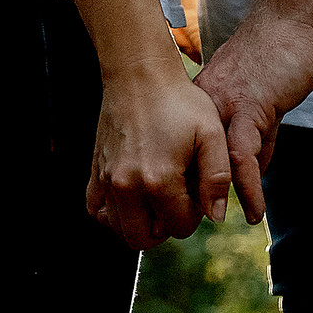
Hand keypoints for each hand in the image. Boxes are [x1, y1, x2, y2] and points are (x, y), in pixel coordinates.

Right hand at [83, 66, 232, 250]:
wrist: (139, 73)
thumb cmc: (179, 101)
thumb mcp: (211, 134)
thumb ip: (217, 178)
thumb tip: (216, 216)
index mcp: (159, 180)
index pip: (179, 227)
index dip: (194, 214)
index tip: (196, 189)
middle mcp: (127, 185)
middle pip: (143, 238)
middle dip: (164, 228)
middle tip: (176, 202)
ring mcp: (107, 178)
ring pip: (118, 229)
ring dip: (138, 222)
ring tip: (155, 198)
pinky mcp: (95, 169)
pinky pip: (94, 209)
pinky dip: (110, 213)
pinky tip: (130, 196)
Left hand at [193, 7, 312, 223]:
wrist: (292, 19)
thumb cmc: (277, 54)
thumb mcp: (260, 101)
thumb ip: (256, 135)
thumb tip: (255, 171)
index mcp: (201, 101)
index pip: (185, 149)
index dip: (185, 178)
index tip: (183, 205)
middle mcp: (204, 104)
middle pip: (189, 156)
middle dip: (188, 191)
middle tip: (189, 222)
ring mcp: (226, 105)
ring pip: (210, 160)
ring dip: (212, 195)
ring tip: (215, 221)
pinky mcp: (252, 107)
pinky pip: (243, 155)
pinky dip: (249, 186)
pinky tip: (254, 210)